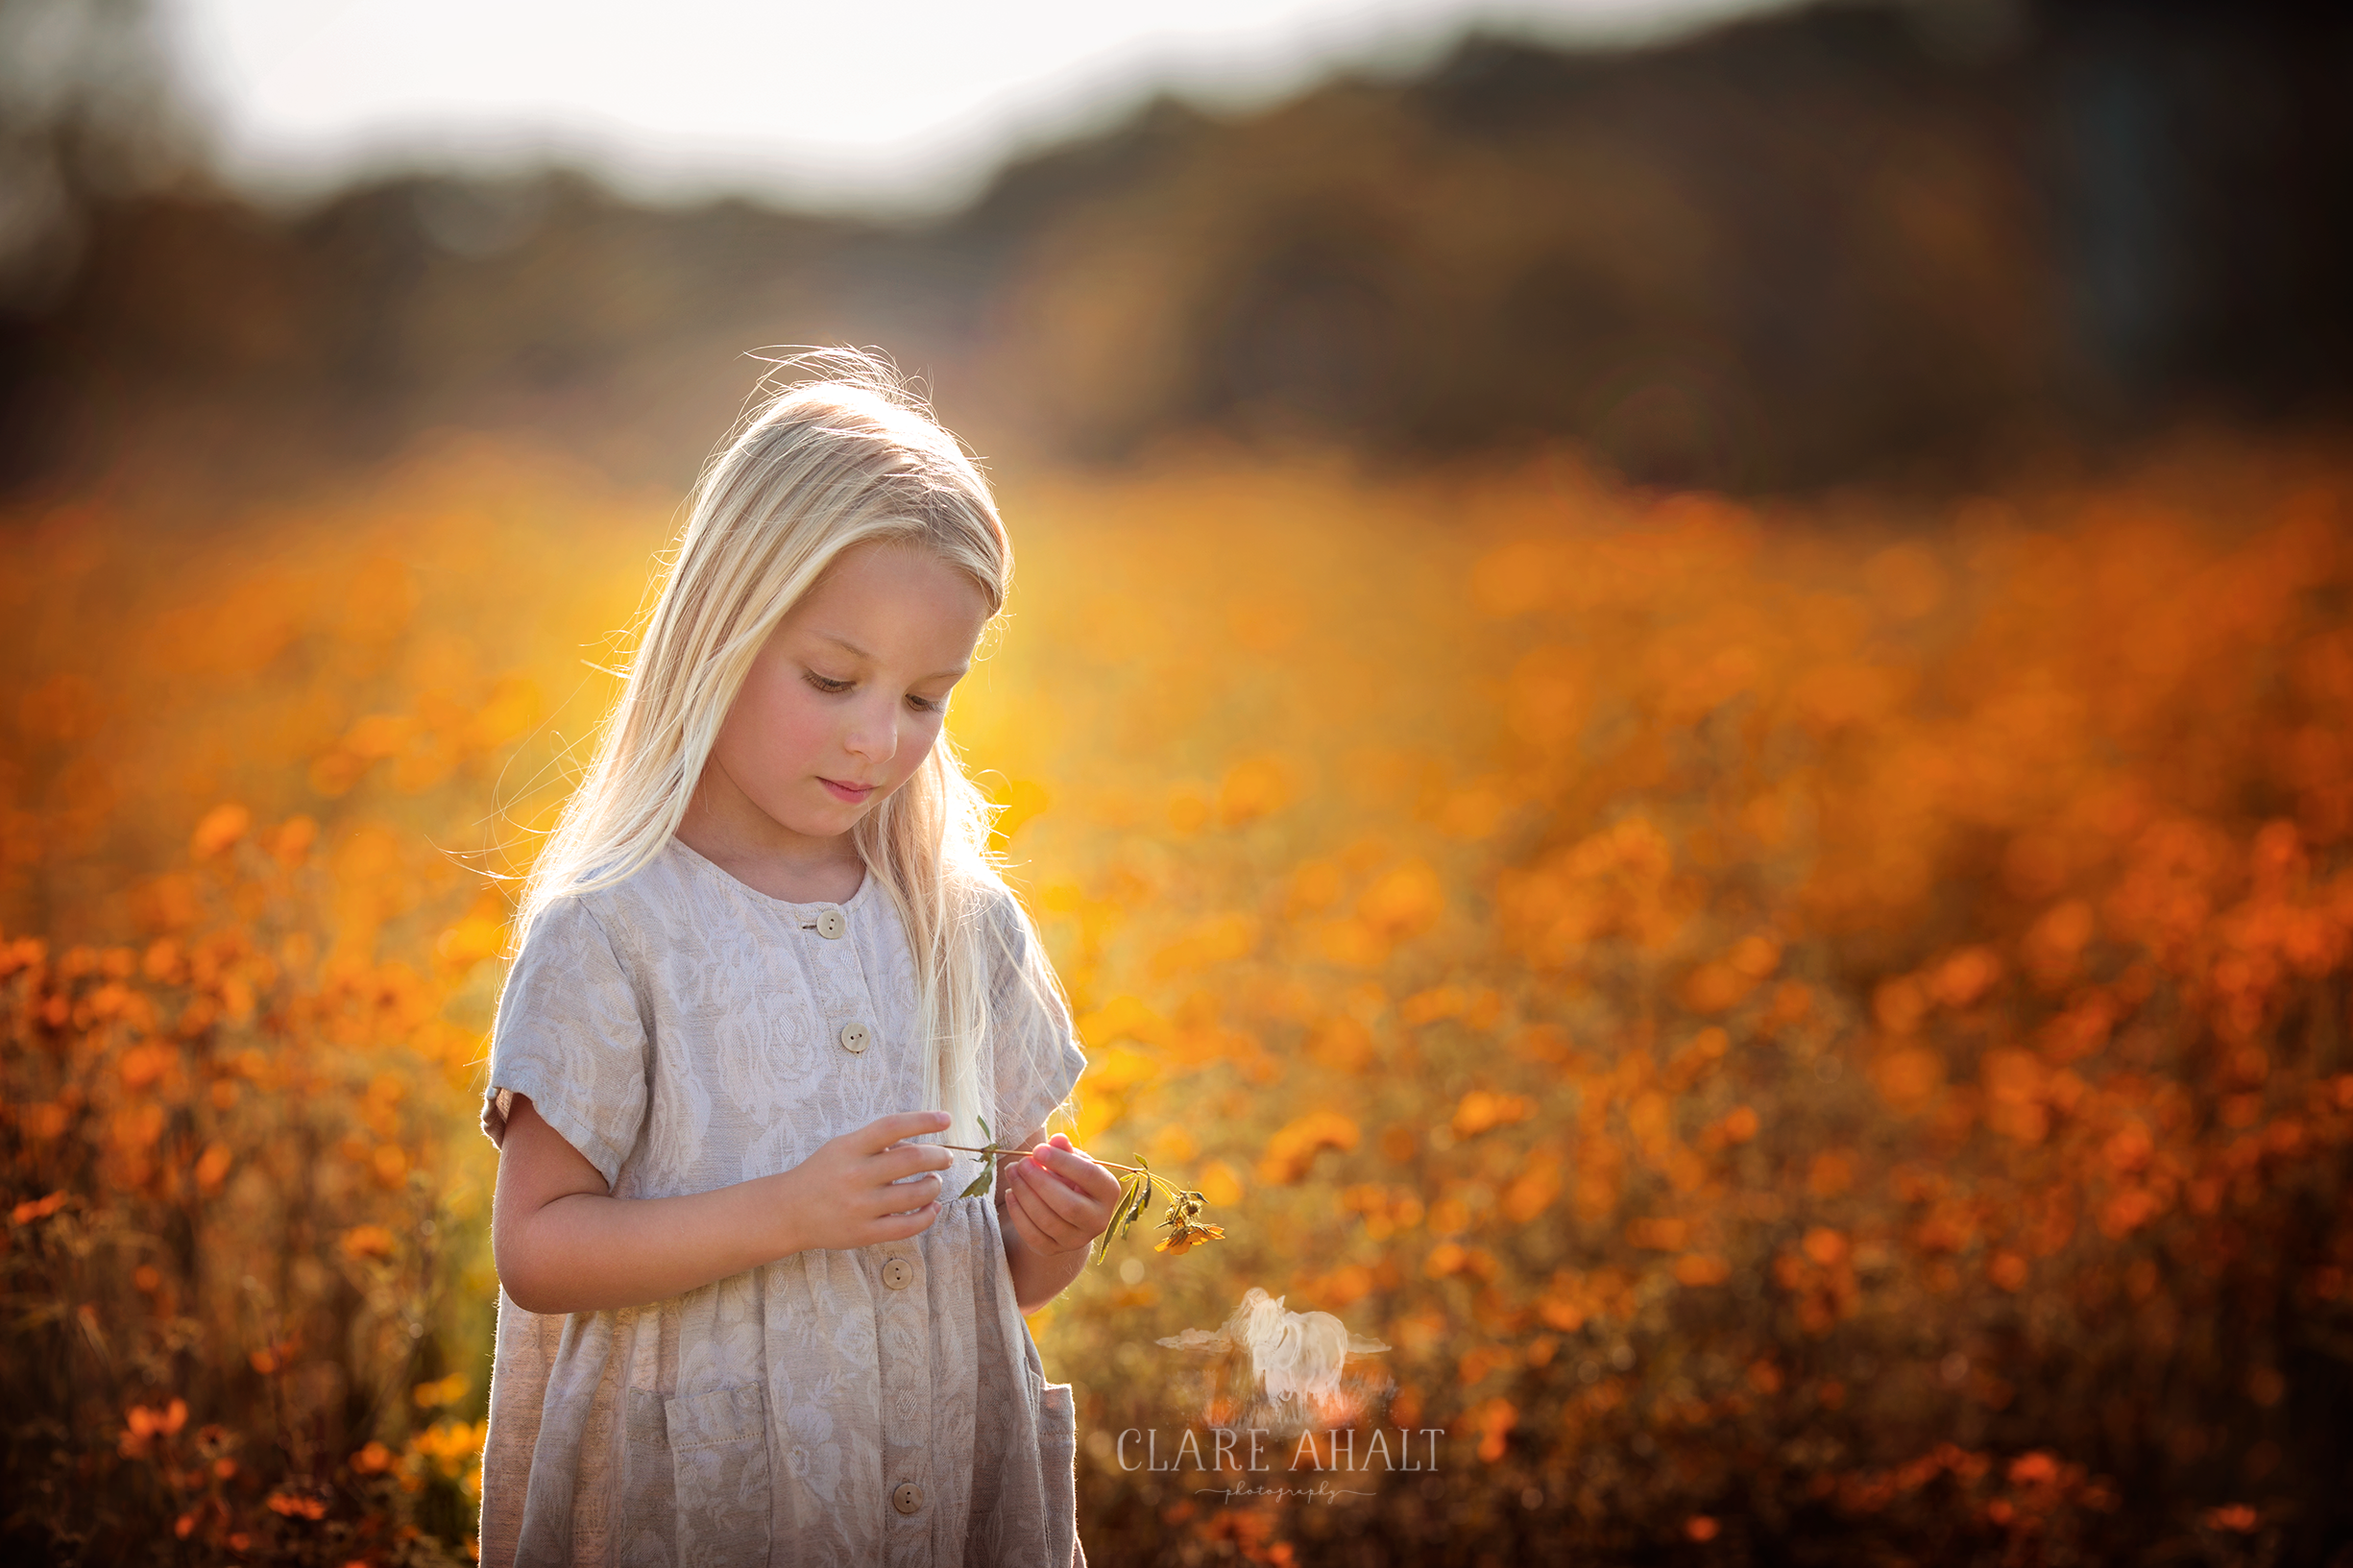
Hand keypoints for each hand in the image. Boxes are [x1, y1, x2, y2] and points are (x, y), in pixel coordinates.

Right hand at [782, 1111, 954, 1251]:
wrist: (789, 1211)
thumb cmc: (822, 1174)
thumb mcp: (842, 1147)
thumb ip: (876, 1144)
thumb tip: (917, 1143)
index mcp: (850, 1148)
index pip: (892, 1127)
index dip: (923, 1120)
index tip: (946, 1119)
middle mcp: (856, 1175)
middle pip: (911, 1159)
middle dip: (938, 1156)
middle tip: (946, 1157)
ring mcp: (861, 1206)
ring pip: (915, 1194)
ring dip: (934, 1185)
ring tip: (934, 1181)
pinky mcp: (864, 1233)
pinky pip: (907, 1226)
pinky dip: (927, 1215)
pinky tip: (931, 1207)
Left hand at [1002, 1134, 1124, 1259]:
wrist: (1067, 1211)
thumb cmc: (1071, 1178)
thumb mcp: (1073, 1161)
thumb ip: (1065, 1150)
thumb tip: (1057, 1140)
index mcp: (1108, 1191)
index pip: (1089, 1176)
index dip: (1062, 1162)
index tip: (1038, 1150)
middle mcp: (1098, 1220)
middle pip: (1068, 1205)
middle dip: (1040, 1182)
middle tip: (1021, 1163)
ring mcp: (1076, 1239)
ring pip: (1048, 1221)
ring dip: (1025, 1195)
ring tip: (1012, 1173)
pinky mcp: (1053, 1250)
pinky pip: (1033, 1236)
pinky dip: (1018, 1214)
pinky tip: (1010, 1193)